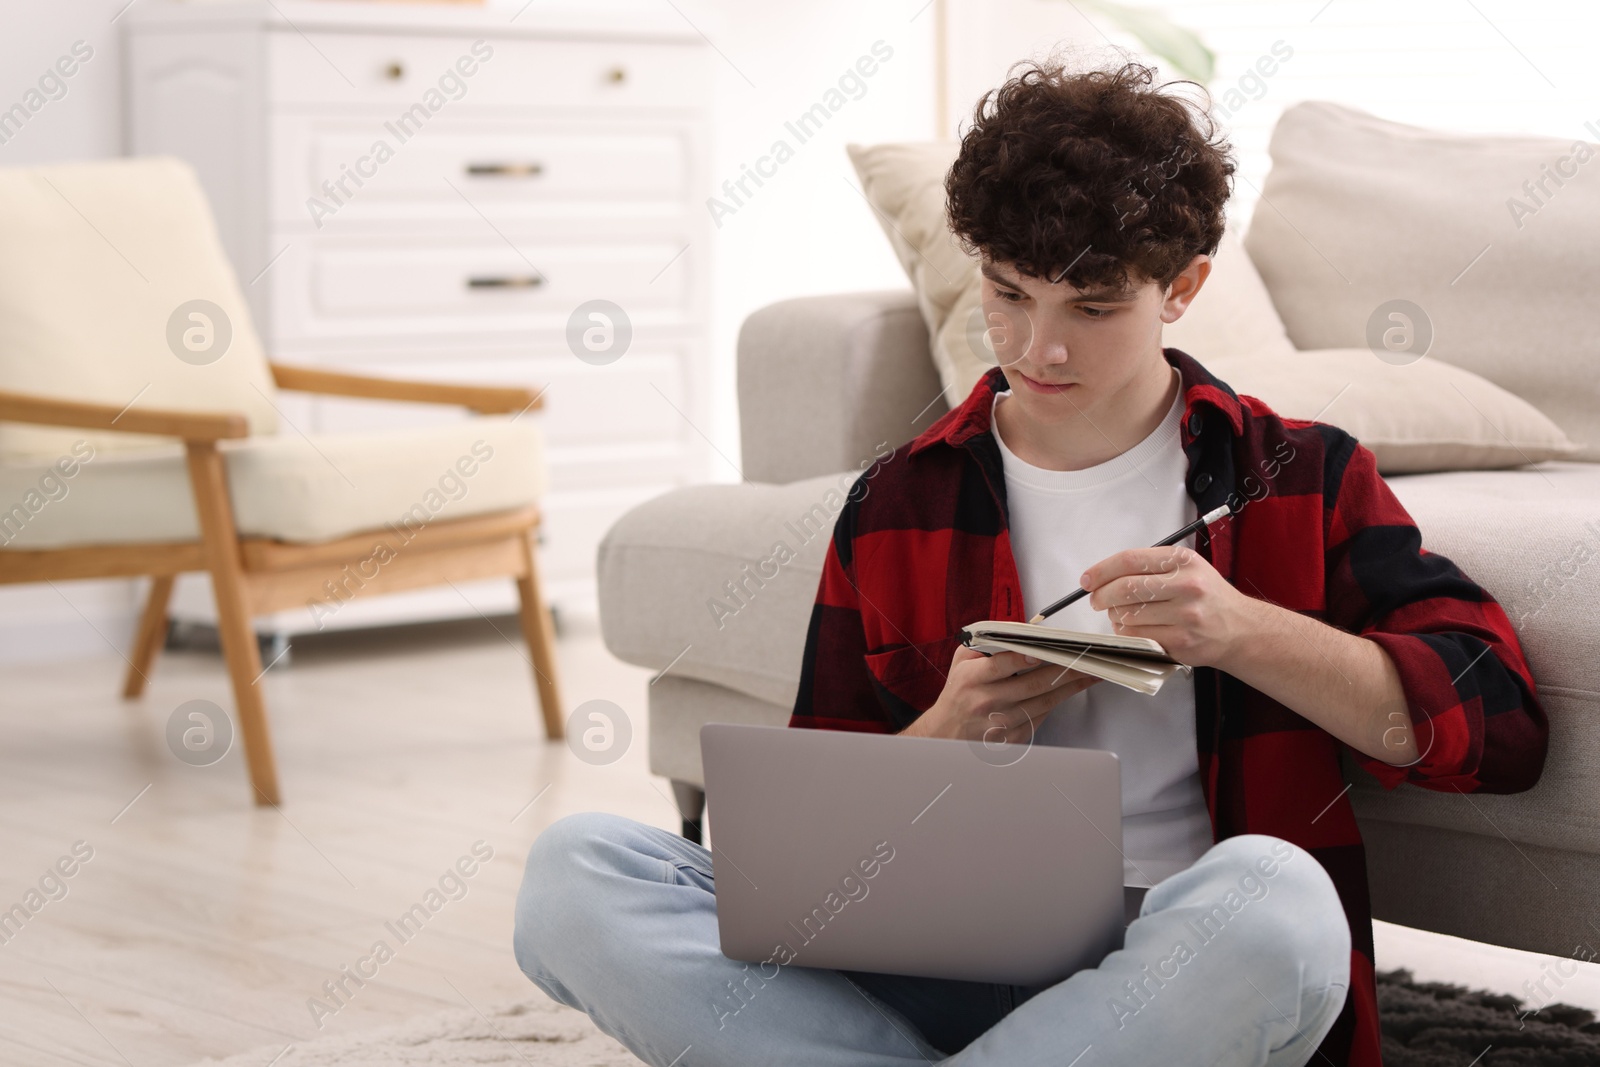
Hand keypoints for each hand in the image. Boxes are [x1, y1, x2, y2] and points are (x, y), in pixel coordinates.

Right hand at [900, 645, 1098, 741]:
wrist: (946, 732)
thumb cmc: (959, 692)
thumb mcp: (962, 661)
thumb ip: (986, 644)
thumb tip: (1017, 632)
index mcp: (973, 679)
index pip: (1002, 666)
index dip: (1023, 657)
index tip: (1042, 650)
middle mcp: (987, 702)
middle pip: (1033, 685)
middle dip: (1064, 672)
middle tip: (1086, 661)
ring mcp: (1000, 723)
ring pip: (1043, 703)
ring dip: (1069, 688)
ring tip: (1088, 675)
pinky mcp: (1011, 738)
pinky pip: (1040, 718)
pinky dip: (1053, 704)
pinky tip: (1065, 692)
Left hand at [1082, 545, 1260, 668]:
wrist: (1241, 628)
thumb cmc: (1208, 596)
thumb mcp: (1188, 568)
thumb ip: (1150, 567)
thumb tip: (1103, 576)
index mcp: (1183, 560)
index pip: (1130, 560)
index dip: (1101, 570)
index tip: (1087, 580)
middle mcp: (1186, 585)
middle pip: (1125, 588)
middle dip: (1102, 596)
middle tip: (1097, 600)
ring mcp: (1185, 615)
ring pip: (1127, 615)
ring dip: (1115, 616)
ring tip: (1122, 615)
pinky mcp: (1181, 640)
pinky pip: (1137, 637)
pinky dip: (1127, 633)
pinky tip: (1136, 629)